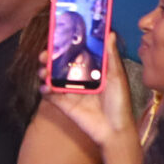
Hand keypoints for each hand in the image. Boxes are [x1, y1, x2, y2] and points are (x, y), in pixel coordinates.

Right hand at [44, 31, 134, 150]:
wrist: (114, 130)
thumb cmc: (119, 103)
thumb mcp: (117, 77)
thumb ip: (111, 56)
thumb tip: (111, 33)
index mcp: (91, 70)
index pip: (76, 53)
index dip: (66, 44)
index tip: (57, 35)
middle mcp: (79, 78)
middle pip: (60, 64)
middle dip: (49, 57)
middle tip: (45, 54)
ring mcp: (70, 91)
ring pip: (52, 77)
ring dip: (44, 71)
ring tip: (43, 71)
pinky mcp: (64, 104)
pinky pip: (50, 95)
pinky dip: (44, 89)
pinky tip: (45, 87)